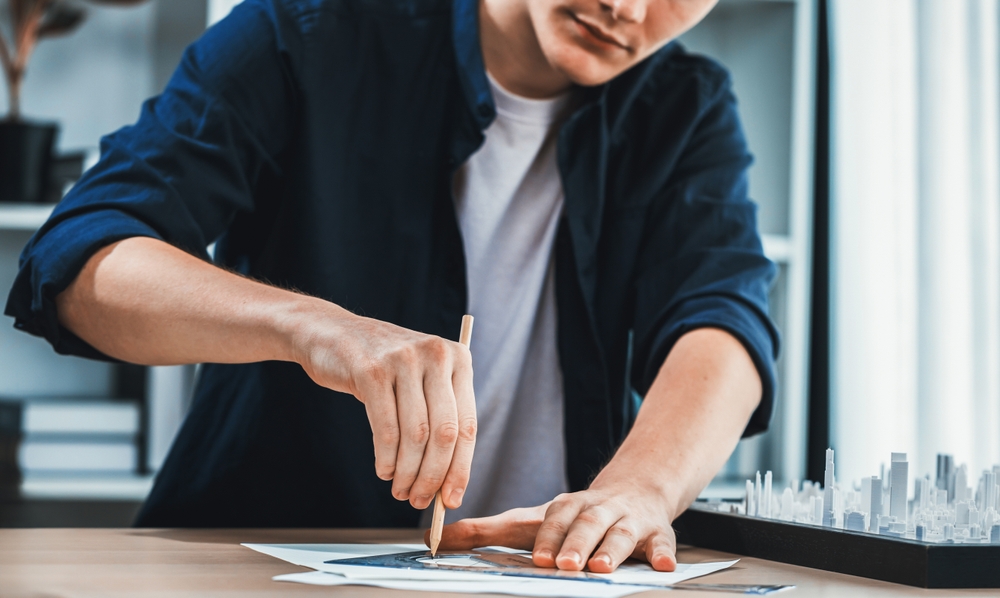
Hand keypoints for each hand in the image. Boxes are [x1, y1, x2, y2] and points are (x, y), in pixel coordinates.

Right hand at [293, 308, 475, 510]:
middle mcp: (436, 355)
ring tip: (400, 490)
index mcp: (458, 358)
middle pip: (444, 434)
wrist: (332, 333)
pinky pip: (386, 428)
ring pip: (415, 435)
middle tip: (420, 501)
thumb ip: (439, 419)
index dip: (461, 468)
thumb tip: (448, 483)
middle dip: (433, 477)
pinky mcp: (371, 370)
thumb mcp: (420, 380)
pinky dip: (387, 459)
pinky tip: (384, 471)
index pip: (468, 425)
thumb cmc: (382, 367)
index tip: (453, 499)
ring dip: (408, 473)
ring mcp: (403, 360)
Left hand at [425, 477, 677, 572]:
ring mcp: (629, 522)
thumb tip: (435, 539)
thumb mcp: (530, 519)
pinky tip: (664, 567)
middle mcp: (598, 510)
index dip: (548, 537)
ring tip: (602, 569)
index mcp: (566, 507)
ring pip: (623, 535)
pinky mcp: (657, 535)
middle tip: (566, 565)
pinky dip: (665, 555)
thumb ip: (485, 530)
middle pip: (587, 525)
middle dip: (577, 545)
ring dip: (612, 551)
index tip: (539, 557)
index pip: (553, 517)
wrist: (636, 490)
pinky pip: (664, 544)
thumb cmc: (573, 515)